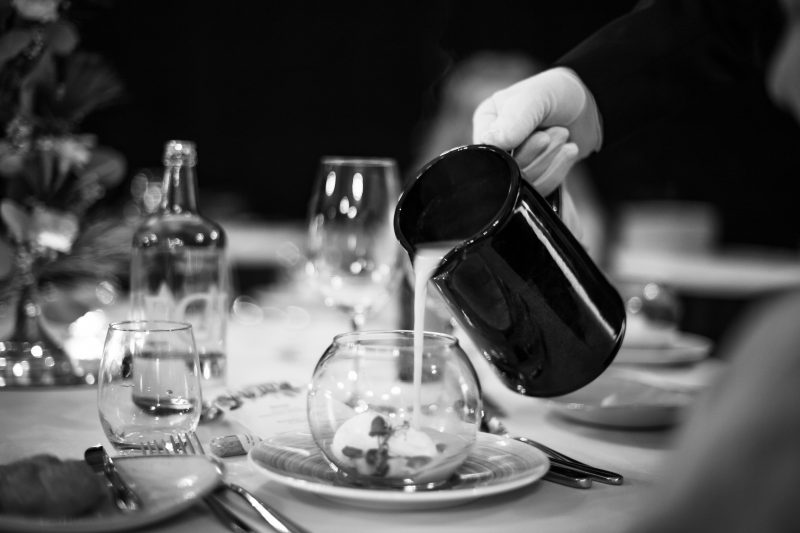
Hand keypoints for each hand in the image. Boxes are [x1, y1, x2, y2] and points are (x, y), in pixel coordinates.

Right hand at [472, 67, 601, 192]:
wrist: (583, 108)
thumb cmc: (557, 94)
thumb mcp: (536, 97)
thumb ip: (513, 119)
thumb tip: (491, 142)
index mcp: (486, 124)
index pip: (487, 152)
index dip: (513, 152)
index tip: (541, 136)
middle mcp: (495, 148)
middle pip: (505, 173)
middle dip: (535, 156)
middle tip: (558, 133)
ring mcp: (512, 167)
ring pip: (522, 184)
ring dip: (548, 162)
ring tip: (564, 135)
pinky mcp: (530, 180)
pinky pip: (537, 191)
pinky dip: (555, 173)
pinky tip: (569, 151)